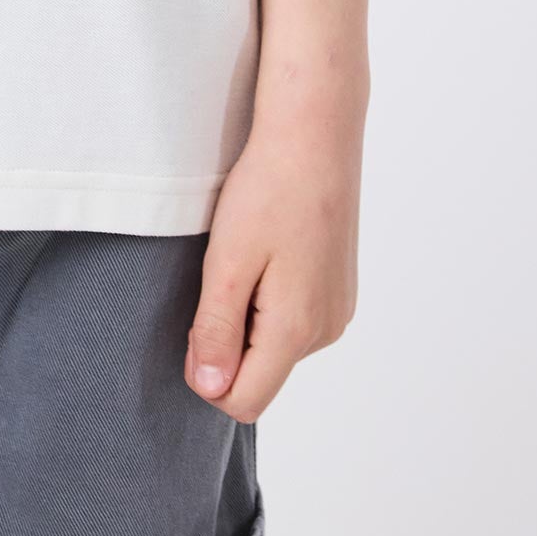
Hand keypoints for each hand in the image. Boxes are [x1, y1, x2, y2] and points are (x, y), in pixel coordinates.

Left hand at [184, 110, 360, 422]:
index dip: (207, 374)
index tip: (198, 319)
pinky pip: (294, 322)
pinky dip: (270, 302)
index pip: (244, 401)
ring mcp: (337, 310)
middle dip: (228, 343)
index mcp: (296, 329)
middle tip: (221, 277)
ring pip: (275, 348)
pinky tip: (268, 253)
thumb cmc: (268, 191)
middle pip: (260, 374)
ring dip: (249, 319)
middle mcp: (326, 330)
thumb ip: (218, 330)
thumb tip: (211, 389)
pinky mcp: (339, 291)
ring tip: (247, 258)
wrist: (315, 134)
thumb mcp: (227, 261)